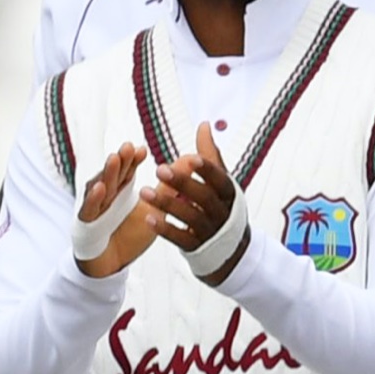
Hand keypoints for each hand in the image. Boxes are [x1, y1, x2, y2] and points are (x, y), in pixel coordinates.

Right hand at [74, 140, 159, 277]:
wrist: (112, 263)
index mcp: (121, 190)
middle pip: (114, 175)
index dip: (133, 160)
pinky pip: (89, 210)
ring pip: (100, 187)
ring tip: (115, 159)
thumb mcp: (154, 209)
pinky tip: (100, 188)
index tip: (142, 150)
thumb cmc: (129, 234)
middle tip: (129, 147)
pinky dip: (93, 199)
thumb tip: (190, 162)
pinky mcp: (87, 225)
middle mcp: (107, 195)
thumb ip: (170, 186)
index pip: (127, 171)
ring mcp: (96, 208)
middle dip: (121, 161)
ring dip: (107, 173)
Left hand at [143, 119, 238, 260]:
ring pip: (189, 217)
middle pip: (204, 197)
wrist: (230, 248)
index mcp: (229, 193)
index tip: (191, 157)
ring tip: (144, 191)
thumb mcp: (220, 181)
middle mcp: (222, 212)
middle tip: (159, 168)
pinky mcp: (196, 247)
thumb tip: (203, 125)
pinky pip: (180, 238)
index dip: (207, 169)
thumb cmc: (220, 205)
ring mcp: (210, 231)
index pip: (220, 179)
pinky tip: (148, 218)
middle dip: (182, 183)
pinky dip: (165, 229)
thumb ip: (210, 155)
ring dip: (167, 204)